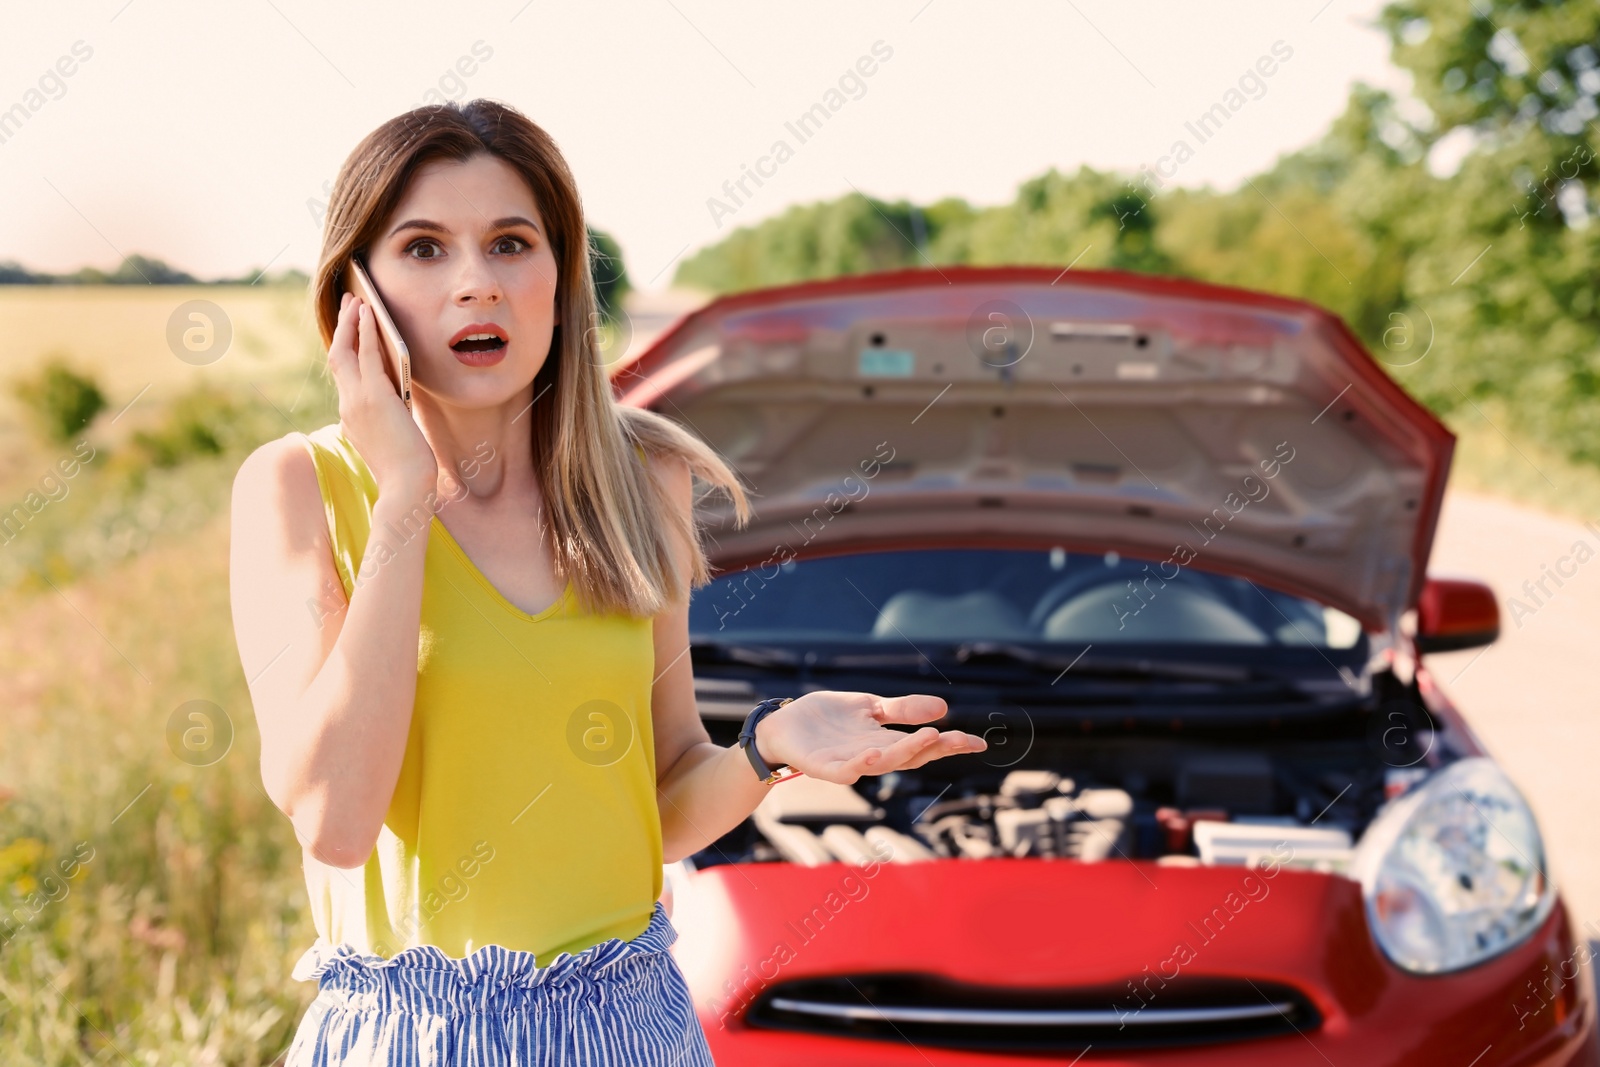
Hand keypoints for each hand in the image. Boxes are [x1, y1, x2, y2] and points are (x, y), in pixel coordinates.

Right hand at [328, 291, 437, 501]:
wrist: (406, 486)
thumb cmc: (406, 467)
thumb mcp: (392, 435)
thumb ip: (388, 413)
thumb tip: (397, 394)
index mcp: (350, 416)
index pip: (344, 376)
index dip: (345, 350)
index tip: (350, 332)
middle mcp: (347, 405)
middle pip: (337, 357)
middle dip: (342, 328)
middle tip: (349, 305)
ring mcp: (356, 400)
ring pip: (346, 351)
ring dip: (351, 323)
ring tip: (358, 300)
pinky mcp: (374, 397)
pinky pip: (366, 355)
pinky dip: (366, 332)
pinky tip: (370, 315)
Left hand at [753, 691, 986, 784]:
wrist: (782, 725)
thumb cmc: (826, 719)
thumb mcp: (870, 707)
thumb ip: (902, 710)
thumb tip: (944, 707)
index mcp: (885, 741)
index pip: (924, 745)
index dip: (950, 744)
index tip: (979, 743)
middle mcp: (872, 756)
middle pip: (910, 756)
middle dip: (936, 748)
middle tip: (961, 739)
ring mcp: (849, 763)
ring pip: (883, 762)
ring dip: (906, 752)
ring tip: (929, 736)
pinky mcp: (824, 766)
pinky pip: (845, 770)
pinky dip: (861, 764)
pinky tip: (875, 753)